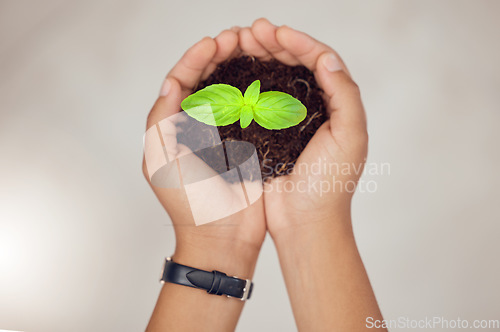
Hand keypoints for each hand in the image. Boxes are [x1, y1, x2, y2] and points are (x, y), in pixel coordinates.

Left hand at [142, 29, 265, 274]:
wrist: (223, 236)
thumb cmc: (190, 203)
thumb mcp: (162, 160)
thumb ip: (161, 120)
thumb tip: (171, 83)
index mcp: (174, 129)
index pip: (181, 83)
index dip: (195, 60)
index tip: (213, 44)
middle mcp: (199, 127)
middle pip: (207, 81)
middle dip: (219, 57)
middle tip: (236, 38)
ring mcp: (225, 134)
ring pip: (230, 91)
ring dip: (239, 67)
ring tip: (251, 47)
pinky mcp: (250, 143)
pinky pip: (252, 110)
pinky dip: (258, 90)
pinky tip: (266, 74)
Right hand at [238, 19, 367, 237]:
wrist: (304, 221)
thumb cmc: (330, 184)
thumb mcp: (349, 136)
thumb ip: (345, 94)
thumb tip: (327, 57)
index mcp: (336, 106)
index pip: (319, 61)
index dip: (298, 43)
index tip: (276, 32)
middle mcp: (313, 109)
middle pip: (293, 65)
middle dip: (273, 44)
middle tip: (251, 31)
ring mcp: (287, 121)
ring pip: (273, 79)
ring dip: (258, 58)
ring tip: (239, 42)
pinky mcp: (266, 135)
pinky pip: (255, 102)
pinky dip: (244, 84)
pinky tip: (232, 73)